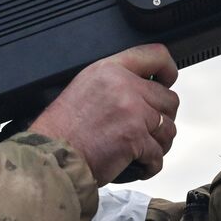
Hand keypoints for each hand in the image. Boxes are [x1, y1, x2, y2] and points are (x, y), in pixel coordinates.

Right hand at [30, 43, 179, 184]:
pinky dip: (151, 164)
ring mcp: (132, 111)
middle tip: (148, 130)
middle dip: (162, 118)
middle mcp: (124, 85)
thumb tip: (145, 91)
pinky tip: (139, 165)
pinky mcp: (136, 138)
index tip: (167, 82)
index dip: (168, 70)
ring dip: (159, 143)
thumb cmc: (63, 130)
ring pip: (168, 128)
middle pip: (169, 99)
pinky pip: (159, 154)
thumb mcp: (85, 87)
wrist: (52, 155)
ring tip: (142, 151)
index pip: (156, 55)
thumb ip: (115, 83)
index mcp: (110, 69)